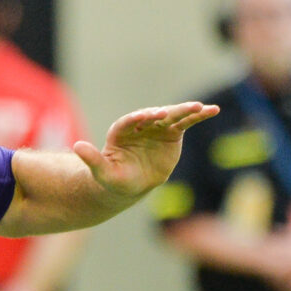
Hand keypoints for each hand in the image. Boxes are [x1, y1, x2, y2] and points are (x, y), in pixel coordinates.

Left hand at [74, 102, 218, 198]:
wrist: (130, 184)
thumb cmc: (114, 178)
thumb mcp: (103, 173)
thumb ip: (92, 160)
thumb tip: (77, 147)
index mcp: (121, 131)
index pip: (129, 121)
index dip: (137, 118)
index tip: (147, 116)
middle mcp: (140, 124)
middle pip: (152, 115)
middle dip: (163, 113)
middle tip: (173, 111)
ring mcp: (157, 127)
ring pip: (172, 116)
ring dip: (186, 111)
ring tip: (201, 107)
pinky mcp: (172, 132)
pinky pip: (186, 122)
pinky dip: (199, 116)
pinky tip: (213, 110)